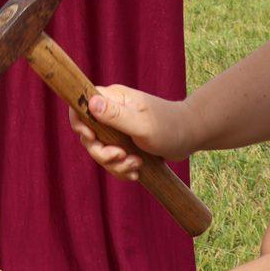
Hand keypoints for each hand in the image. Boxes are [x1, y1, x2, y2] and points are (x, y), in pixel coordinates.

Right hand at [66, 85, 195, 179]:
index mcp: (112, 99)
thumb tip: (90, 103)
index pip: (80, 105)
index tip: (92, 138)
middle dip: (101, 152)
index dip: (79, 124)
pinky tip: (136, 171)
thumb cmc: (170, 126)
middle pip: (87, 135)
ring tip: (136, 165)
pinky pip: (111, 160)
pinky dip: (121, 169)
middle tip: (121, 157)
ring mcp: (115, 128)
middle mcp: (110, 111)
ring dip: (114, 164)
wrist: (190, 136)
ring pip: (99, 150)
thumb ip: (116, 115)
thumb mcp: (142, 124)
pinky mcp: (122, 142)